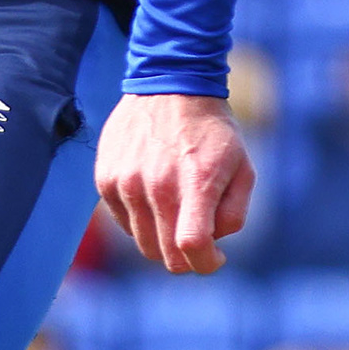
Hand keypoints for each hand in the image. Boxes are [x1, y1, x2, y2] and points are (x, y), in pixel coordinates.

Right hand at [97, 91, 257, 274]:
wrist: (170, 85)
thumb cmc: (212, 131)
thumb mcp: (243, 168)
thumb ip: (233, 214)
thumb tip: (212, 244)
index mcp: (195, 183)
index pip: (191, 246)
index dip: (206, 264)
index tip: (215, 258)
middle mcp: (155, 186)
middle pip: (165, 255)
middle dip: (186, 257)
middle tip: (197, 237)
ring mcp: (125, 183)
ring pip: (142, 243)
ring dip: (162, 238)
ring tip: (176, 210)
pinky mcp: (105, 179)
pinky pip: (123, 222)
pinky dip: (141, 220)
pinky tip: (154, 195)